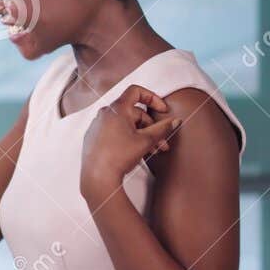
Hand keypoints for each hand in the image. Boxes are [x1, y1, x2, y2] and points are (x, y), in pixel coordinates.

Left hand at [79, 85, 178, 201]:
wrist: (98, 177)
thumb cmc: (119, 157)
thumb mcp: (146, 141)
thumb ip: (162, 128)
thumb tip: (175, 121)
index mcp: (116, 109)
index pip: (136, 91)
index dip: (153, 98)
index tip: (162, 110)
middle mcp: (104, 114)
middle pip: (134, 113)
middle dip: (151, 127)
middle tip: (162, 143)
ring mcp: (98, 125)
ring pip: (125, 124)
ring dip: (142, 135)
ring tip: (153, 151)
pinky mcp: (94, 137)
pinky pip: (114, 132)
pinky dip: (128, 138)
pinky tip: (137, 152)